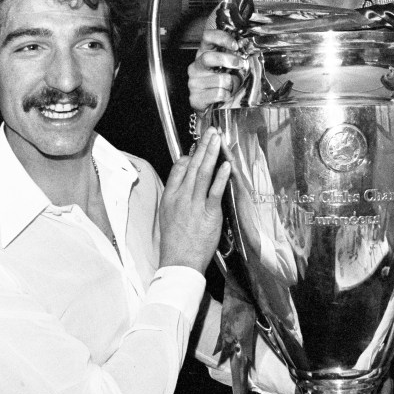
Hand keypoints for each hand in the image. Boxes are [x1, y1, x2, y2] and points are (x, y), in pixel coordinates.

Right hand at [159, 128, 230, 272]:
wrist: (179, 262)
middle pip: (192, 166)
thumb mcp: (168, 215)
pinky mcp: (208, 213)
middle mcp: (181, 197)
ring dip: (211, 154)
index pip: (178, 169)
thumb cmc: (175, 242)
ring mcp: (195, 204)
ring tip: (217, 139)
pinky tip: (226, 165)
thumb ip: (176, 196)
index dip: (190, 155)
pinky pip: (215, 191)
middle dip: (203, 146)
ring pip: (203, 173)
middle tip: (210, 132)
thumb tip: (185, 182)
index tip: (198, 146)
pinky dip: (220, 177)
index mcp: (170, 197)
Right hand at [187, 29, 243, 111]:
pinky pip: (218, 94)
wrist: (217, 109)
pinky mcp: (195, 98)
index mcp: (204, 53)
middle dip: (229, 61)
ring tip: (229, 88)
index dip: (222, 38)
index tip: (235, 45)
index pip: (207, 37)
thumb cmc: (226, 85)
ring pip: (219, 79)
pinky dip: (226, 96)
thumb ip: (238, 56)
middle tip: (241, 65)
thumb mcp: (232, 67)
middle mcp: (196, 66)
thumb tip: (249, 48)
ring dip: (231, 85)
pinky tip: (223, 97)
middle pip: (209, 57)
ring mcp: (193, 82)